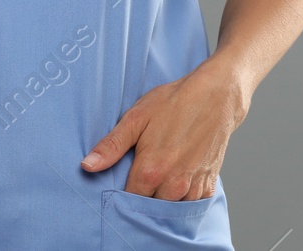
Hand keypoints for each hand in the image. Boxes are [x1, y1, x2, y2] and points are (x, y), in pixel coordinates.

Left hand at [79, 60, 247, 200]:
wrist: (216, 96)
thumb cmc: (174, 102)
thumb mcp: (137, 117)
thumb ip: (111, 146)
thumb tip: (87, 166)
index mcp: (151, 170)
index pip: (127, 200)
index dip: (121, 193)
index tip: (120, 181)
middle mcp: (173, 185)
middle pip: (149, 207)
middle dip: (142, 196)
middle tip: (141, 173)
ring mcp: (193, 187)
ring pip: (170, 208)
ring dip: (163, 198)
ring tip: (160, 174)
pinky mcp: (208, 186)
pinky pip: (190, 203)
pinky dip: (182, 196)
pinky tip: (177, 176)